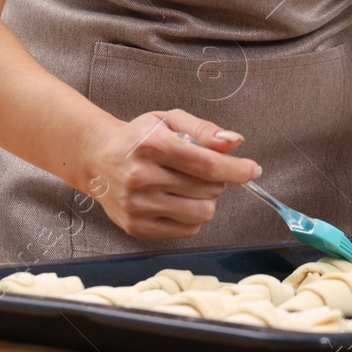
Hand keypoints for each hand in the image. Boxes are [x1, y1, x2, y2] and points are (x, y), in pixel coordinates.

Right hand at [77, 108, 261, 239]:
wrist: (97, 159)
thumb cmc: (139, 137)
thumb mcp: (169, 120)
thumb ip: (203, 129)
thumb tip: (234, 142)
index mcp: (153, 145)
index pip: (208, 164)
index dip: (238, 169)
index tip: (253, 170)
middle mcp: (142, 177)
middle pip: (209, 190)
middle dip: (217, 180)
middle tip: (202, 171)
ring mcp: (138, 206)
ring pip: (200, 214)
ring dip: (206, 200)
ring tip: (190, 187)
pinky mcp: (136, 227)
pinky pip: (186, 230)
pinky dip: (191, 217)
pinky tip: (177, 201)